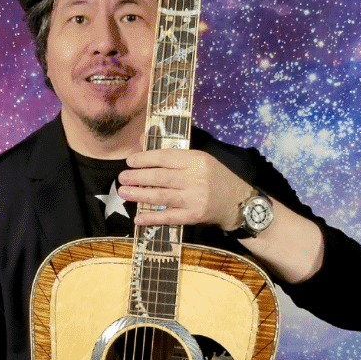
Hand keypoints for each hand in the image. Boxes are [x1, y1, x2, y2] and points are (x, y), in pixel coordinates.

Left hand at [118, 149, 251, 230]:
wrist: (238, 203)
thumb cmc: (216, 178)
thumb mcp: (199, 159)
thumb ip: (172, 153)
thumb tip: (142, 142)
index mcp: (197, 160)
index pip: (165, 157)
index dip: (145, 159)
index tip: (130, 161)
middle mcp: (195, 178)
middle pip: (160, 176)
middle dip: (138, 177)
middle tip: (122, 178)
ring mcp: (194, 198)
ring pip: (161, 196)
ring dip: (139, 195)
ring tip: (123, 193)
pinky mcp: (193, 216)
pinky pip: (169, 217)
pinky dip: (152, 218)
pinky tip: (138, 218)